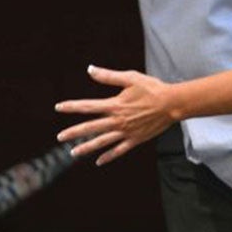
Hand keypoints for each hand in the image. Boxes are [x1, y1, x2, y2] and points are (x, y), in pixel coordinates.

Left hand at [55, 64, 178, 162]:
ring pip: (102, 142)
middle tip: (60, 137)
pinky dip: (108, 156)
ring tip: (73, 153)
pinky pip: (119, 150)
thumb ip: (108, 76)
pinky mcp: (135, 139)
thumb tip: (90, 69)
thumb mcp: (130, 78)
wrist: (172, 104)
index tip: (59, 107)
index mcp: (114, 105)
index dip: (72, 107)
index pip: (87, 106)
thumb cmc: (152, 88)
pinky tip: (99, 161)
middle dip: (74, 133)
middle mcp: (118, 120)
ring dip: (87, 147)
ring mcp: (126, 132)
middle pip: (91, 127)